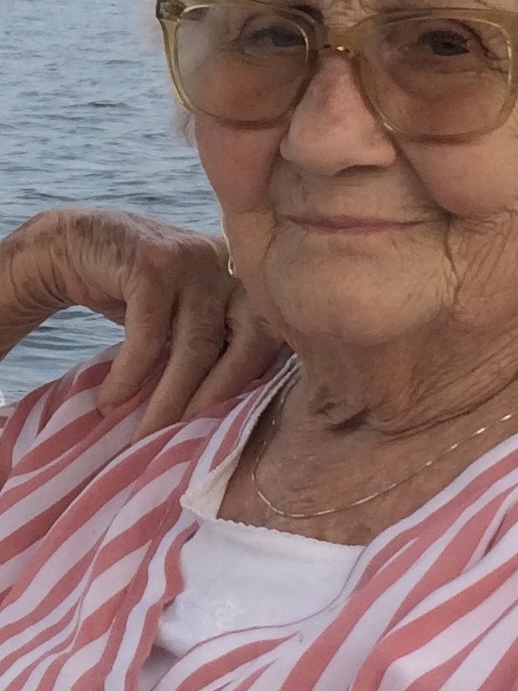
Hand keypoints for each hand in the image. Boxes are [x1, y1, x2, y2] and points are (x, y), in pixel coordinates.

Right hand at [0, 209, 283, 437]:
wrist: (75, 244)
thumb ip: (214, 347)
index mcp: (247, 281)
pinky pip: (149, 333)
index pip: (269, 339)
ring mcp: (194, 259)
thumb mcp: (184, 319)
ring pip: (196, 346)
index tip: (225, 434)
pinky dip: (129, 373)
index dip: (251, 387)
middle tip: (184, 447)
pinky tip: (110, 400)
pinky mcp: (152, 263)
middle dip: (215, 400)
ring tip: (141, 435)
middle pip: (243, 344)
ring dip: (167, 399)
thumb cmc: (138, 296)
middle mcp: (230, 266)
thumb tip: (232, 421)